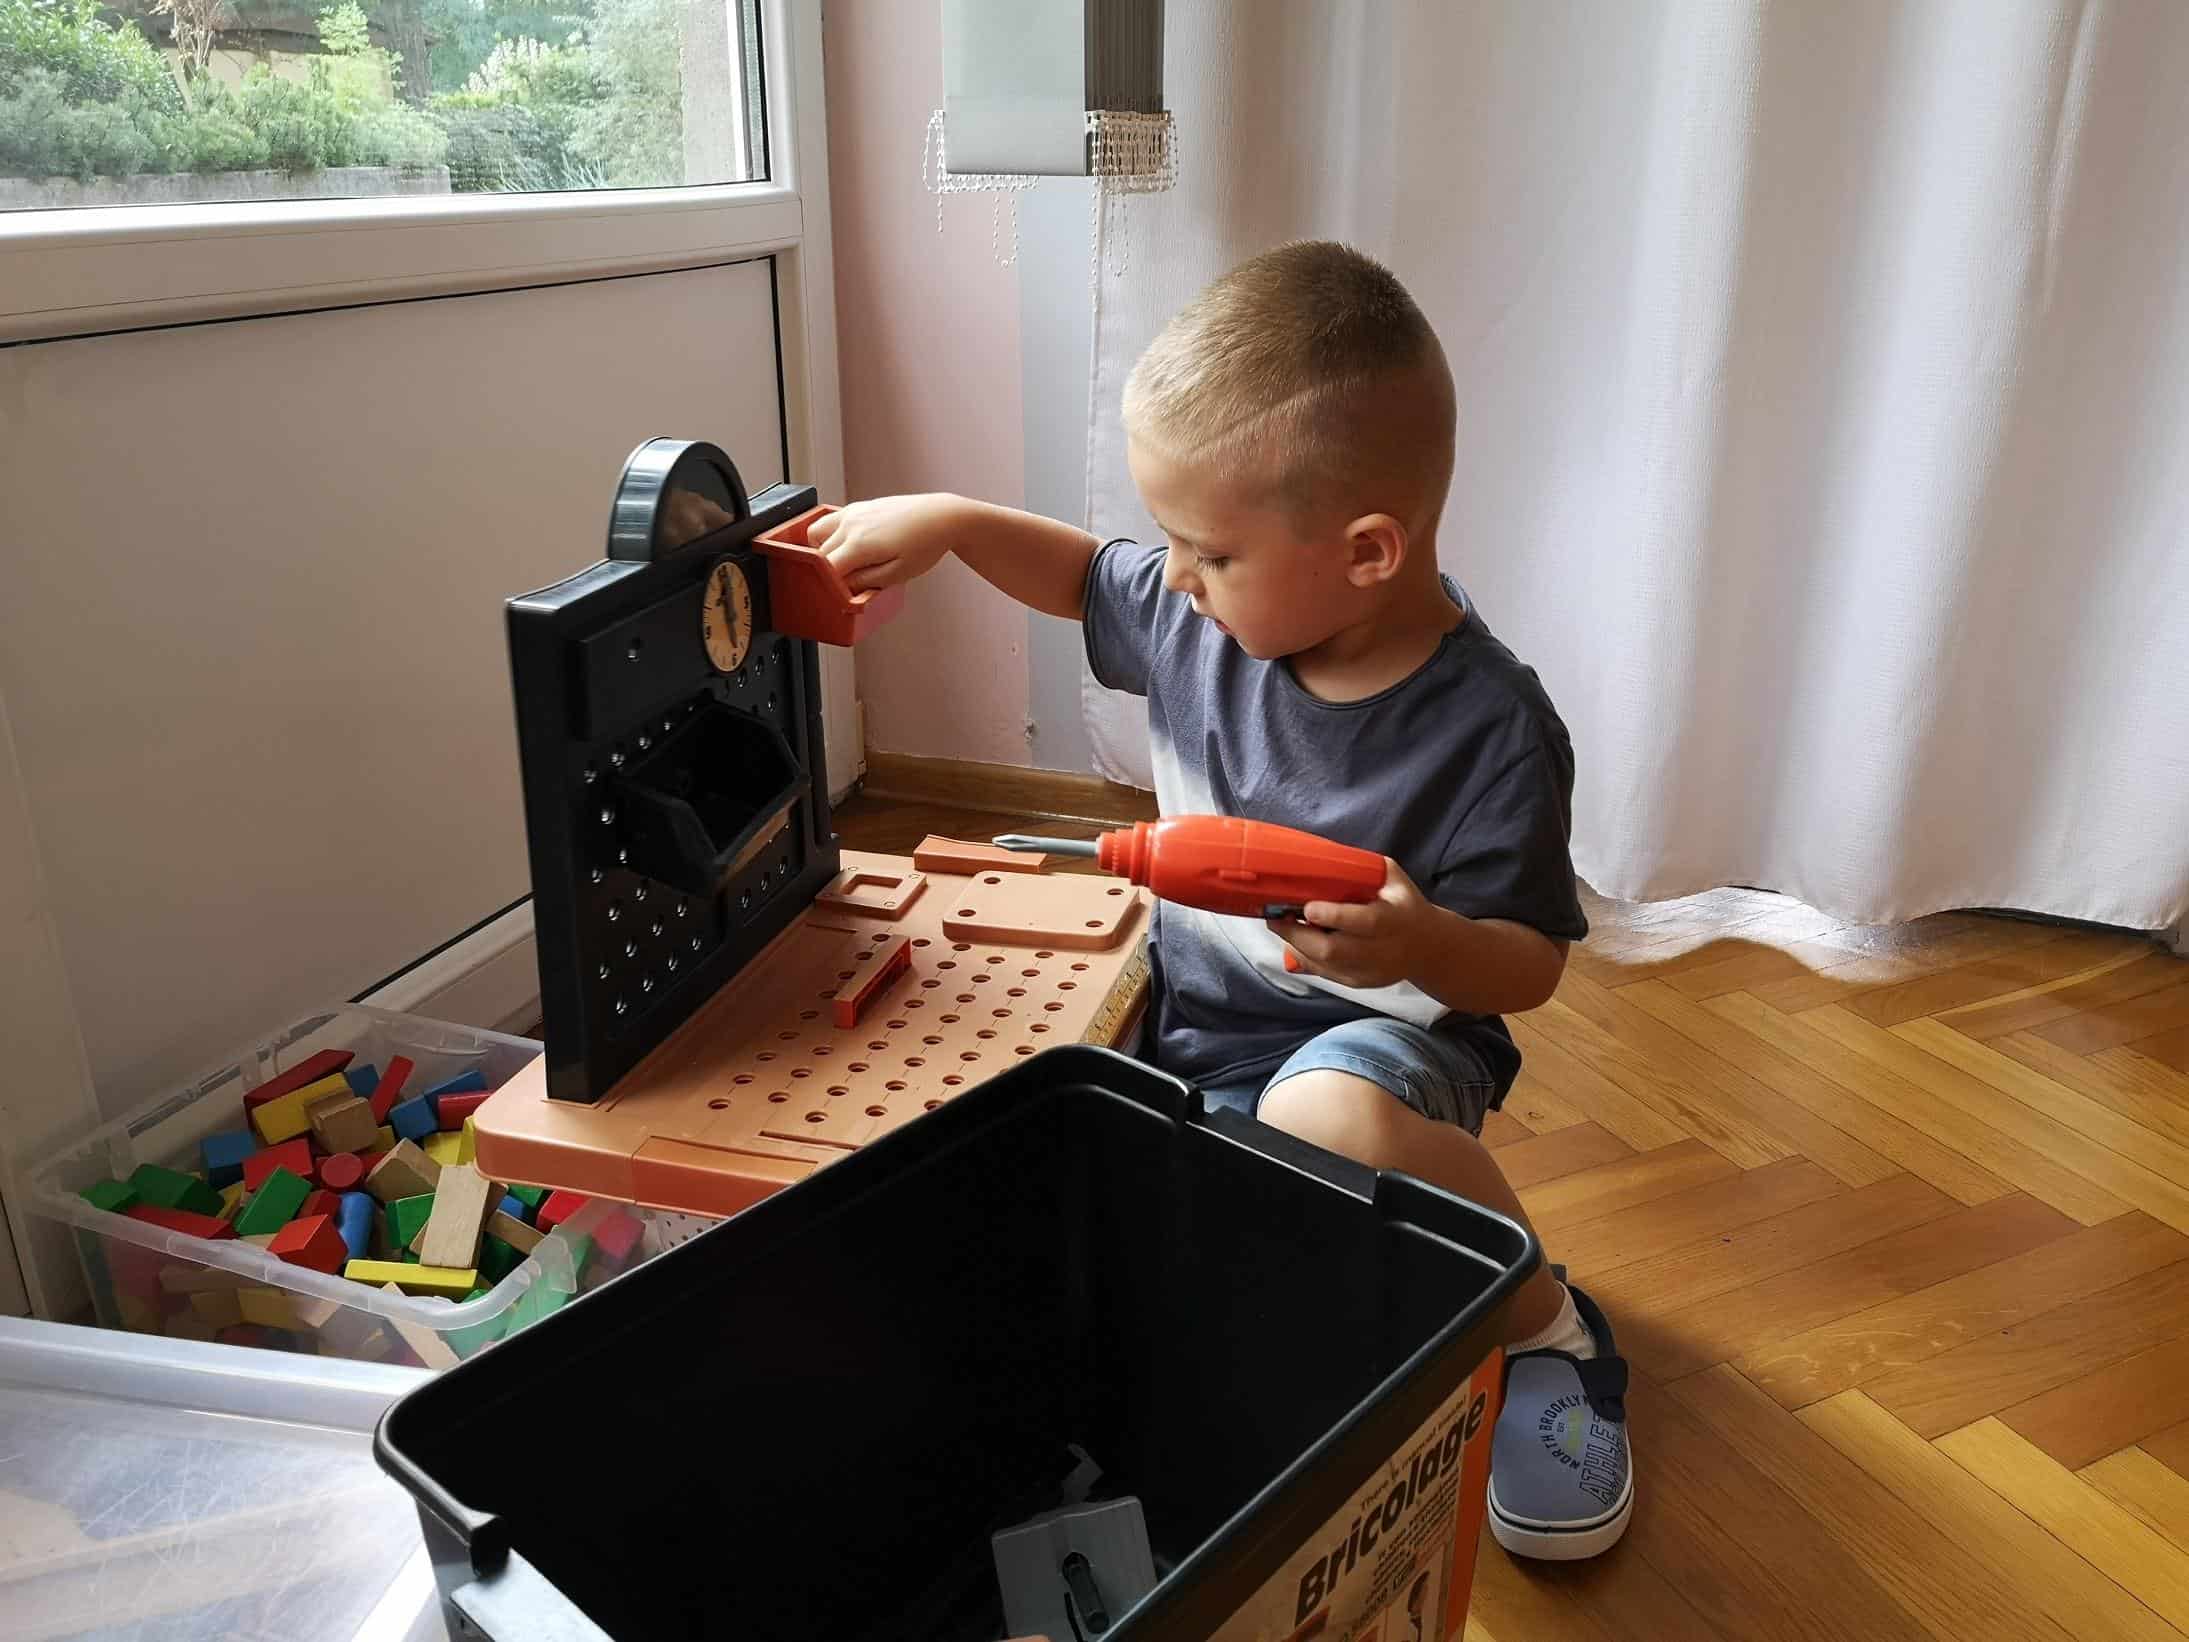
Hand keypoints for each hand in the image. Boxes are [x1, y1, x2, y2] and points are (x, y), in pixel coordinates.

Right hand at [808, 494, 964, 591]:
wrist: (940, 517)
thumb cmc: (925, 544)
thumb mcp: (898, 574)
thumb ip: (865, 583)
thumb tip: (844, 588)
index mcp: (859, 544)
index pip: (826, 569)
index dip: (829, 585)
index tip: (838, 594)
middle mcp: (851, 525)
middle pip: (819, 554)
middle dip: (827, 572)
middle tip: (846, 583)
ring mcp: (852, 512)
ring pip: (815, 534)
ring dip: (821, 551)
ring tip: (841, 564)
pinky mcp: (856, 507)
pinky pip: (830, 522)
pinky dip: (830, 536)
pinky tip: (848, 547)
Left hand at [1267, 857, 1437, 989]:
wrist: (1427, 946)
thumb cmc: (1404, 903)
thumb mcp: (1393, 878)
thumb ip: (1365, 868)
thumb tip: (1322, 860)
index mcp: (1396, 920)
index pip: (1364, 923)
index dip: (1333, 916)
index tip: (1307, 907)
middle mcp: (1384, 951)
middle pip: (1336, 951)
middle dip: (1299, 935)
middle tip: (1275, 917)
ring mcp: (1371, 972)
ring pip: (1325, 966)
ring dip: (1297, 946)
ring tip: (1279, 926)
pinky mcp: (1360, 983)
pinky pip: (1325, 974)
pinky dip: (1305, 958)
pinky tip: (1294, 941)